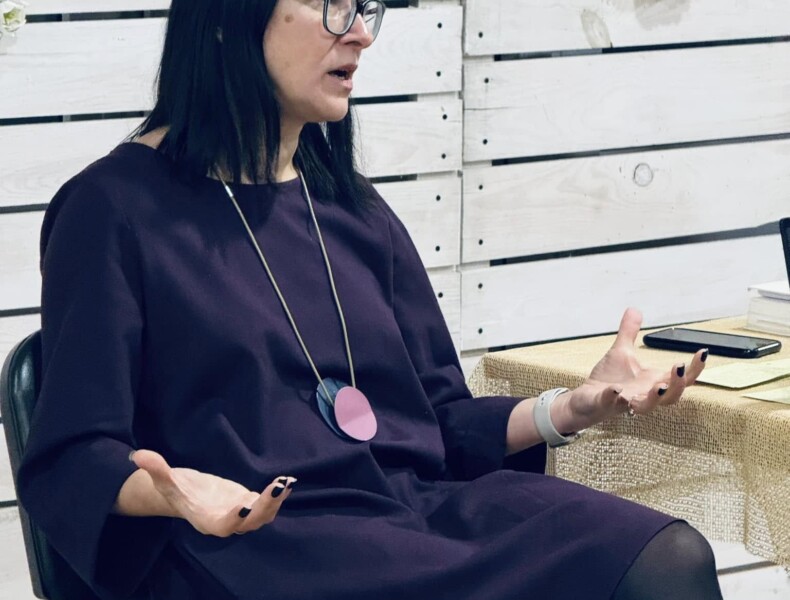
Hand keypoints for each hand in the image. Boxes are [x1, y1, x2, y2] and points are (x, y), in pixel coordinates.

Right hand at [131, 449, 295, 536]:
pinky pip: (267, 504)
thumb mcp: (166, 479)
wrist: (188, 493)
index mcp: (206, 520)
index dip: (235, 518)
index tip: (245, 504)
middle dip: (265, 507)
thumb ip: (156, 469)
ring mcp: (240, 514)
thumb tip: (138, 455)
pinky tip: (288, 481)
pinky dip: (277, 495)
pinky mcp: (249, 504)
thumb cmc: (176, 489)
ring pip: (262, 515)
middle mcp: (226, 521)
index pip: (223, 525)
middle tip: (277, 487)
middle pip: (249, 522)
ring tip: (285, 483)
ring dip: (275, 501)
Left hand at [556, 308, 707, 431]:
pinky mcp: (605, 404)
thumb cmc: (609, 380)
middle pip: (671, 397)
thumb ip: (629, 333)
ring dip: (655, 397)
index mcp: (652, 382)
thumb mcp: (621, 352)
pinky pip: (611, 402)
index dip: (695, 368)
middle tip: (680, 367)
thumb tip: (634, 310)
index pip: (681, 379)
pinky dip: (613, 396)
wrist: (587, 399)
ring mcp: (625, 402)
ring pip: (646, 406)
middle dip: (678, 384)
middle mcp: (644, 395)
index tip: (703, 352)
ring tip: (659, 386)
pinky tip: (615, 389)